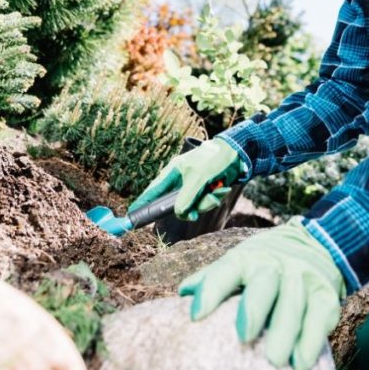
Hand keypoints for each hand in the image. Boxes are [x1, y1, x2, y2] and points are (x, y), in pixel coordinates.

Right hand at [128, 138, 243, 220]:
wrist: (237, 154)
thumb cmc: (213, 159)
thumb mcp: (199, 177)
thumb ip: (187, 196)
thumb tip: (178, 213)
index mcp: (172, 172)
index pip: (153, 191)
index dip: (143, 203)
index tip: (131, 216)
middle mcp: (180, 181)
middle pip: (176, 205)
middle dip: (190, 208)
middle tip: (193, 215)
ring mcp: (192, 188)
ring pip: (193, 207)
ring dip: (207, 202)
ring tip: (217, 189)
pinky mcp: (204, 192)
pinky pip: (205, 204)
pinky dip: (214, 198)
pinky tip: (223, 187)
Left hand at [178, 218, 345, 369]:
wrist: (314, 242)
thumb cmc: (264, 262)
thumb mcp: (239, 261)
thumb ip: (212, 277)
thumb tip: (183, 293)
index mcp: (247, 258)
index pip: (226, 270)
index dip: (210, 291)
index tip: (195, 315)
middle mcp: (275, 264)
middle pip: (264, 283)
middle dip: (254, 309)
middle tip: (243, 336)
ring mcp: (302, 278)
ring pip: (293, 303)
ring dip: (284, 332)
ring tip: (274, 360)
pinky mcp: (325, 294)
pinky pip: (320, 316)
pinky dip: (311, 340)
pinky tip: (301, 361)